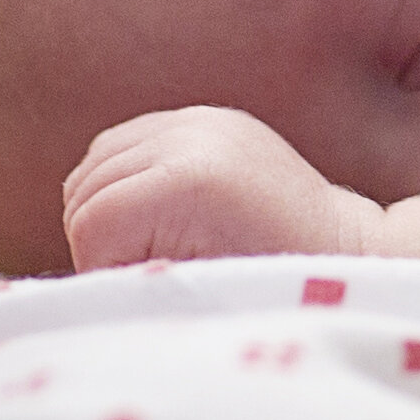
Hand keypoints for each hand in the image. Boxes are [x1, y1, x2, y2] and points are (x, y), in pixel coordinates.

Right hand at [64, 105, 382, 270]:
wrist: (345, 252)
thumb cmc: (272, 298)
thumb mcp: (196, 302)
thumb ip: (131, 288)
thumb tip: (75, 300)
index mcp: (187, 182)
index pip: (90, 225)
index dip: (108, 270)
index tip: (157, 290)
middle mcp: (188, 135)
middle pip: (85, 190)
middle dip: (104, 240)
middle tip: (156, 271)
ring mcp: (196, 119)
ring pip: (95, 164)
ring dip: (108, 208)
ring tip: (156, 243)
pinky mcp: (203, 117)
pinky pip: (124, 143)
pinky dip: (125, 180)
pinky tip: (159, 212)